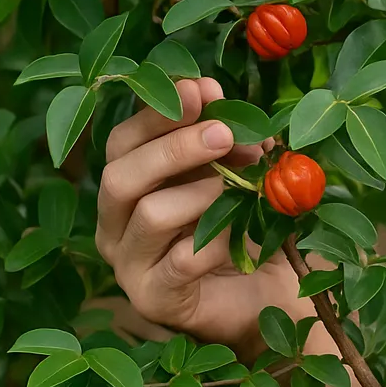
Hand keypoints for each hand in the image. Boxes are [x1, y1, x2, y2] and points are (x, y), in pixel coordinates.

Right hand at [96, 77, 296, 354]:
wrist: (271, 289)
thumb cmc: (246, 221)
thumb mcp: (236, 167)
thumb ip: (220, 131)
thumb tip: (206, 86)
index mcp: (127, 186)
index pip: (121, 141)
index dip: (159, 113)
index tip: (202, 90)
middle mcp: (114, 225)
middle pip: (120, 176)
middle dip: (175, 147)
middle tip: (224, 133)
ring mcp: (128, 266)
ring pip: (149, 215)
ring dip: (202, 193)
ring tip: (240, 187)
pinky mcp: (154, 299)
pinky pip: (180, 261)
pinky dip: (216, 240)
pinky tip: (241, 232)